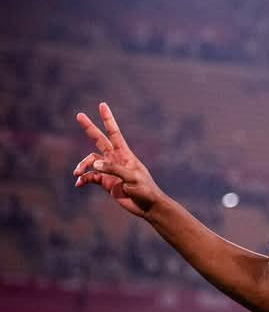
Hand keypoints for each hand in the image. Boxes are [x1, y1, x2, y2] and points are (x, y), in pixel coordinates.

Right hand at [73, 102, 160, 217]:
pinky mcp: (107, 182)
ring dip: (83, 165)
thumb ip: (114, 169)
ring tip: (77, 173)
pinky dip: (84, 179)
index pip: (114, 133)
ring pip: (91, 161)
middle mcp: (116, 159)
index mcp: (125, 154)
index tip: (102, 105)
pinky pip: (91, 177)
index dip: (108, 119)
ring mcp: (110, 170)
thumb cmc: (145, 190)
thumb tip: (96, 164)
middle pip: (99, 140)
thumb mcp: (131, 178)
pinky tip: (79, 184)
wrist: (147, 206)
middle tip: (79, 115)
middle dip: (90, 128)